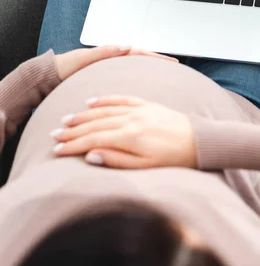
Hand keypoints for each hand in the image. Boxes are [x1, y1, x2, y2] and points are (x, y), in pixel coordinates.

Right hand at [51, 95, 196, 169]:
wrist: (200, 142)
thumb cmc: (174, 158)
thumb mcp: (145, 166)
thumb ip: (117, 160)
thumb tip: (90, 156)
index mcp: (130, 137)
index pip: (93, 140)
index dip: (73, 145)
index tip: (57, 150)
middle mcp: (132, 120)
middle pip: (94, 124)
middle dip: (72, 131)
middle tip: (54, 135)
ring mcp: (139, 110)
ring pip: (104, 110)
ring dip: (83, 115)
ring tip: (66, 120)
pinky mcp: (147, 105)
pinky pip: (121, 99)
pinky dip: (105, 99)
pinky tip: (92, 102)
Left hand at [54, 46, 177, 80]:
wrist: (50, 75)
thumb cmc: (65, 67)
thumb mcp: (83, 59)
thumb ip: (104, 52)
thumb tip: (126, 45)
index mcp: (110, 53)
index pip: (140, 53)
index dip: (157, 58)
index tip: (173, 62)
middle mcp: (112, 59)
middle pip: (141, 59)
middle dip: (159, 62)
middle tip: (176, 68)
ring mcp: (109, 67)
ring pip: (137, 67)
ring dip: (151, 69)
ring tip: (168, 75)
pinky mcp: (105, 76)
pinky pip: (128, 75)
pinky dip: (140, 77)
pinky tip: (146, 84)